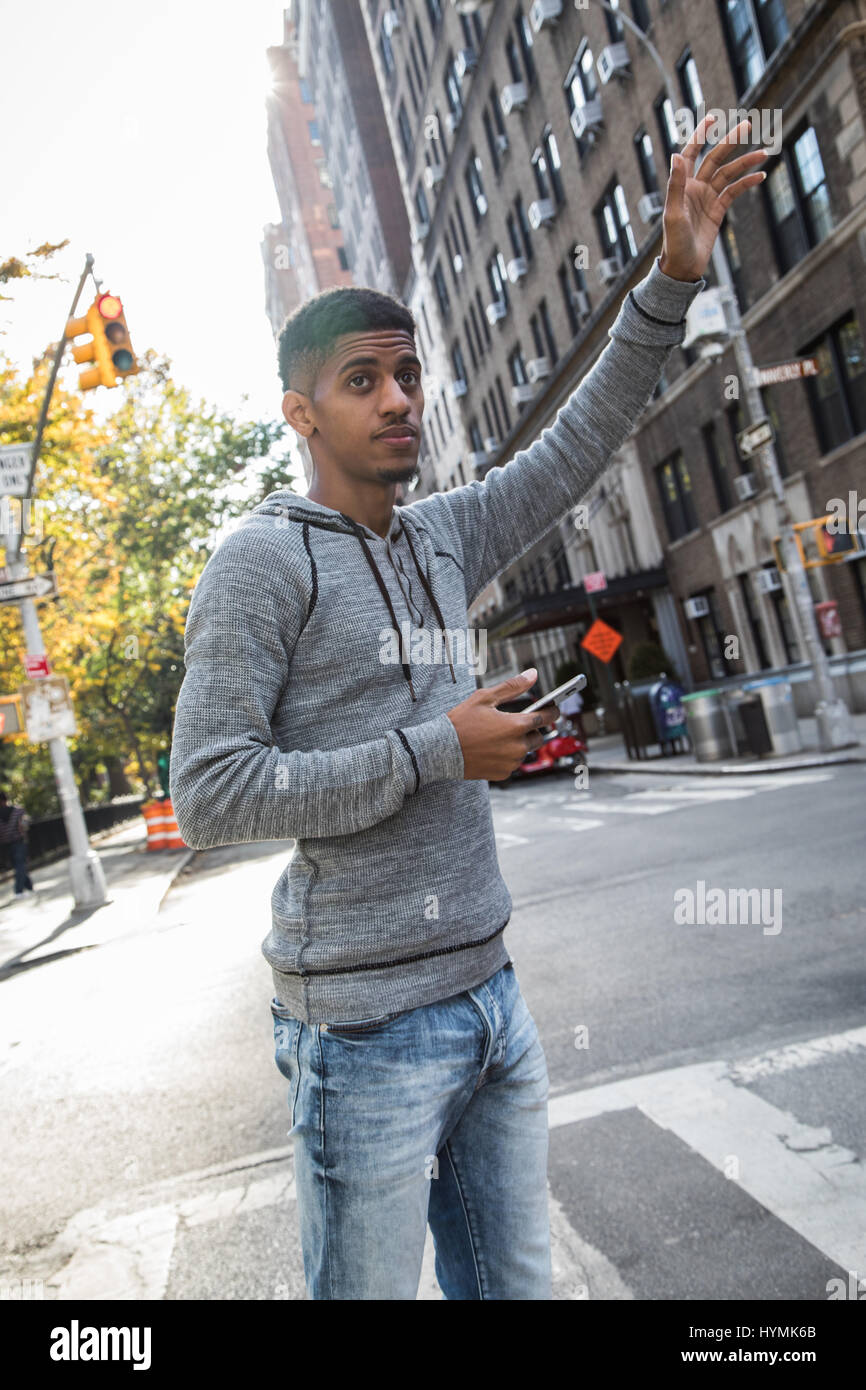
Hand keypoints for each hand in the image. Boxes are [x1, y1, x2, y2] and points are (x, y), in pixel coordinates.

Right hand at [446, 669, 560, 781]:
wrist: (440, 750)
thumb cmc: (460, 722)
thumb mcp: (484, 698)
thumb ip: (512, 686)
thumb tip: (533, 674)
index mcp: (516, 725)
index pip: (546, 717)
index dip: (552, 711)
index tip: (553, 708)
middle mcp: (517, 746)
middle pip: (537, 737)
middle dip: (531, 729)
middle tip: (514, 723)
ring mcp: (511, 762)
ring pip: (524, 751)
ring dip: (517, 744)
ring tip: (496, 736)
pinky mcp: (503, 774)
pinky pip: (512, 763)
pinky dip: (506, 756)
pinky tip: (491, 749)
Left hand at [659, 114, 769, 282]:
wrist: (683, 268)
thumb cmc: (674, 243)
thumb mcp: (673, 214)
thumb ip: (675, 185)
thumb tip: (676, 154)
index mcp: (682, 185)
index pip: (691, 153)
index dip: (700, 135)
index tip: (713, 117)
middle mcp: (694, 188)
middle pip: (715, 158)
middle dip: (731, 142)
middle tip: (749, 125)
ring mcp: (707, 198)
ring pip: (728, 174)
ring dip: (745, 163)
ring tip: (765, 153)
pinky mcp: (717, 211)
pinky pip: (734, 192)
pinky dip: (746, 183)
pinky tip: (761, 177)